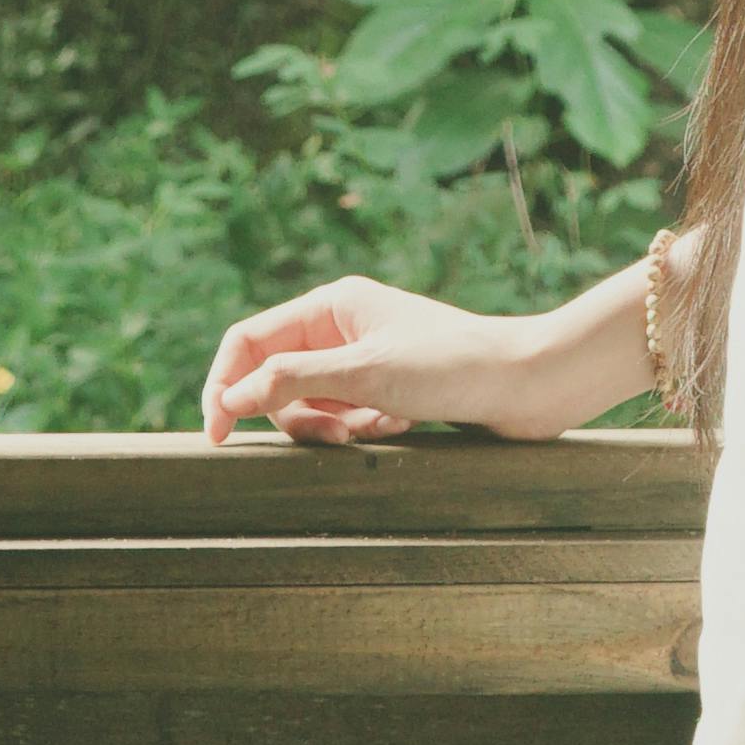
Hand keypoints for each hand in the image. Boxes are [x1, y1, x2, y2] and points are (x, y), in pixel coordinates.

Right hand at [199, 277, 570, 446]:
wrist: (528, 383)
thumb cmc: (450, 366)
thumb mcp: (362, 374)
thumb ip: (289, 381)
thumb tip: (230, 398)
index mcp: (331, 304)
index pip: (248, 340)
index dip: (224, 385)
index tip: (216, 436)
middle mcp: (344, 326)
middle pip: (275, 378)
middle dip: (295, 416)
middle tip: (333, 440)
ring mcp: (366, 358)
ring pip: (311, 405)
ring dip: (334, 427)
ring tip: (379, 428)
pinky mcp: (389, 388)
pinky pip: (347, 418)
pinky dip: (364, 430)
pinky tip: (403, 425)